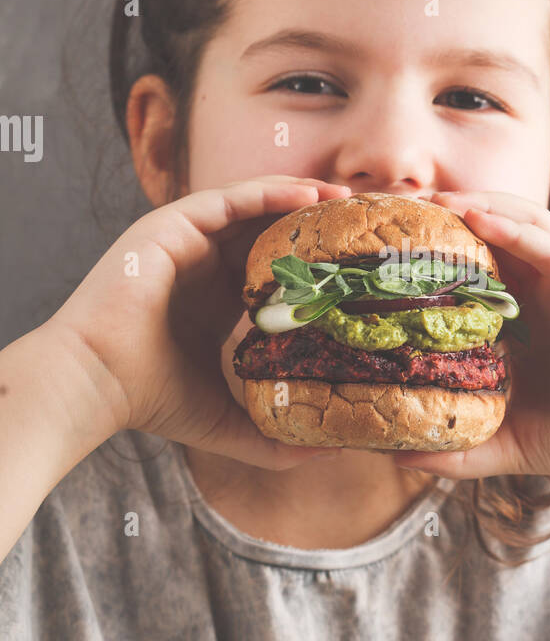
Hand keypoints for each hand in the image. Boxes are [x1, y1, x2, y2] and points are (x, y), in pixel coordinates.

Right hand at [42, 176, 353, 469]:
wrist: (95, 382)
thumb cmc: (150, 401)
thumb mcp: (227, 422)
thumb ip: (273, 436)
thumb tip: (329, 449)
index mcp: (214, 301)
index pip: (273, 271)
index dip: (315, 266)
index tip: (359, 269)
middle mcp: (202, 265)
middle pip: (269, 231)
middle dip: (314, 226)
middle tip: (363, 225)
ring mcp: (187, 241)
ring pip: (254, 206)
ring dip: (301, 198)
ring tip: (345, 200)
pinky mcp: (173, 225)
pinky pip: (231, 197)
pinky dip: (271, 191)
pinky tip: (309, 194)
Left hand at [393, 190, 549, 484]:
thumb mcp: (506, 443)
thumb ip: (457, 449)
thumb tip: (397, 455)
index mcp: (522, 317)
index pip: (472, 269)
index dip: (432, 252)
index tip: (386, 249)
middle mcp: (543, 291)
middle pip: (492, 234)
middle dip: (450, 216)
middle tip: (403, 209)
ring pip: (522, 224)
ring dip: (480, 207)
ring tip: (438, 200)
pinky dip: (515, 228)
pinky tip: (480, 220)